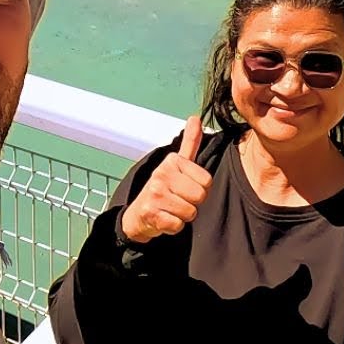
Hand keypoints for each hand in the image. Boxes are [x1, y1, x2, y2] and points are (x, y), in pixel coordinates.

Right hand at [121, 116, 211, 243]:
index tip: (185, 187)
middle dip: (192, 203)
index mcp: (171, 161)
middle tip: (178, 200)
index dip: (200, 188)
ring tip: (170, 209)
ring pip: (190, 212)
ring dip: (183, 216)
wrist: (137, 214)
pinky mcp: (151, 214)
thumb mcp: (176, 163)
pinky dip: (174, 227)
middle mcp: (161, 174)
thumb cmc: (162, 188)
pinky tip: (164, 219)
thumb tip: (196, 117)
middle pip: (200, 196)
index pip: (207, 181)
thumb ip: (189, 142)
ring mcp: (154, 193)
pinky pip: (178, 225)